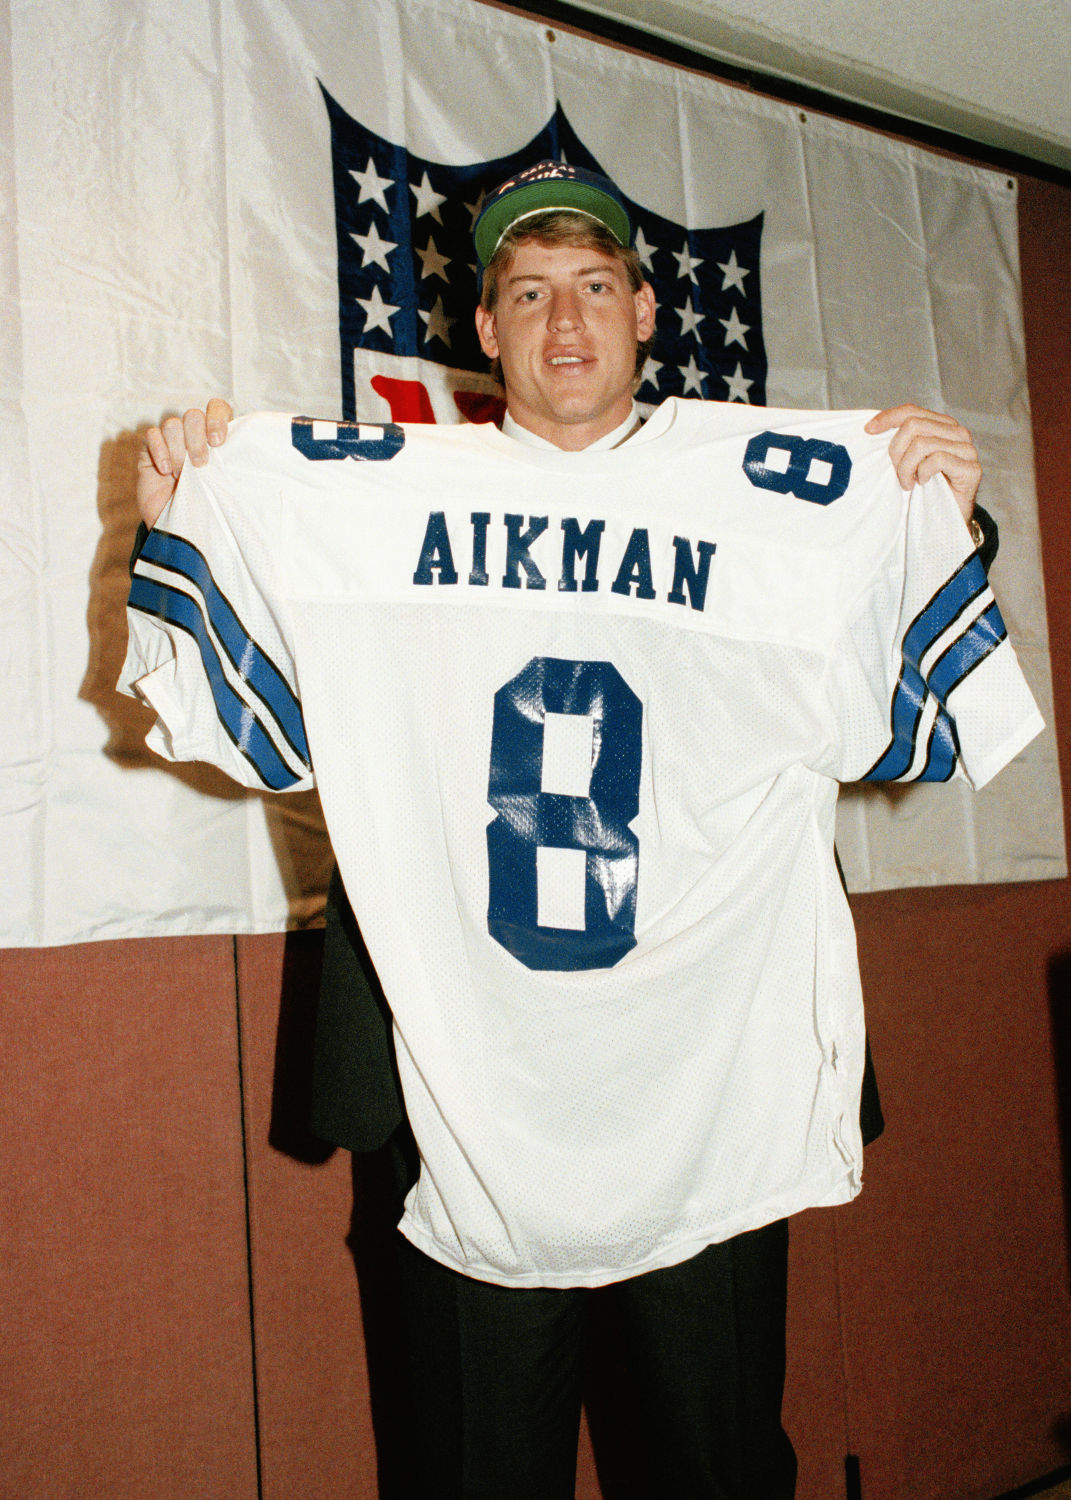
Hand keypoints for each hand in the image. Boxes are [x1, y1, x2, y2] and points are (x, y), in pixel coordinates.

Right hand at [136, 398, 233, 527]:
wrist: (174, 526)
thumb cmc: (203, 505)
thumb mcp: (222, 486)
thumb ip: (229, 466)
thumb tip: (242, 455)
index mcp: (213, 436)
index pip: (217, 408)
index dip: (217, 419)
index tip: (218, 442)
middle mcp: (192, 433)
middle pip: (193, 415)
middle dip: (197, 440)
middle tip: (200, 465)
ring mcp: (169, 439)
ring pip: (173, 425)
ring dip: (178, 451)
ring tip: (181, 475)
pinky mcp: (149, 448)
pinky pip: (152, 435)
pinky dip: (159, 451)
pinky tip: (165, 470)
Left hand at [865, 404, 981, 524]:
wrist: (947, 517)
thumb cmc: (925, 488)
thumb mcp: (909, 460)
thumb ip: (902, 441)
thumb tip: (873, 427)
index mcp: (942, 425)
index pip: (912, 410)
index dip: (888, 418)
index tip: (868, 430)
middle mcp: (957, 432)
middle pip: (913, 425)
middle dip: (896, 451)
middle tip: (896, 473)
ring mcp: (967, 449)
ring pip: (923, 444)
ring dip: (907, 468)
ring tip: (907, 483)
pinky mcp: (971, 468)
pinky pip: (937, 460)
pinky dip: (923, 473)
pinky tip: (923, 483)